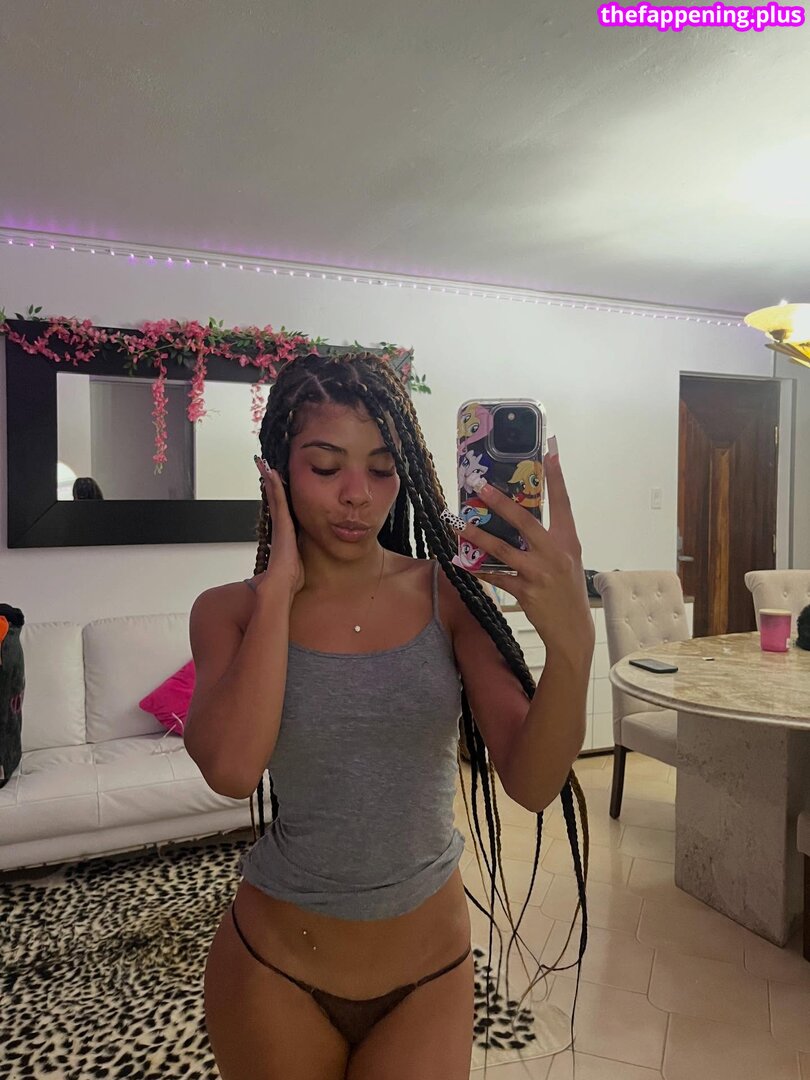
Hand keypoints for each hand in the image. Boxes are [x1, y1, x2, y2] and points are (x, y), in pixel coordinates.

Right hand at [254, 456, 304, 599]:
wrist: (281, 583)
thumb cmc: (289, 577)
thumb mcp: (296, 563)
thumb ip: (296, 558)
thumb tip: (297, 563)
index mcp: (284, 533)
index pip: (280, 509)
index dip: (276, 494)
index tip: (272, 481)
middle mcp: (279, 526)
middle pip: (274, 499)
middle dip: (269, 482)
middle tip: (262, 465)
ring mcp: (279, 523)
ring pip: (274, 496)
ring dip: (269, 479)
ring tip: (264, 464)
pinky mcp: (281, 523)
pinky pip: (278, 499)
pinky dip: (274, 486)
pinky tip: (272, 474)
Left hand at [446, 444, 592, 659]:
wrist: (572, 631)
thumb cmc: (567, 591)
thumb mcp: (566, 561)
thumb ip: (547, 540)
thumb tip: (518, 520)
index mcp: (568, 542)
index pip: (563, 505)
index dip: (557, 480)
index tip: (551, 454)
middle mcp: (554, 554)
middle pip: (524, 522)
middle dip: (500, 502)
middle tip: (480, 486)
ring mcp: (539, 573)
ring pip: (502, 549)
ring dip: (477, 535)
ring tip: (458, 523)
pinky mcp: (525, 591)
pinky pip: (495, 576)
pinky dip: (477, 569)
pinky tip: (461, 561)